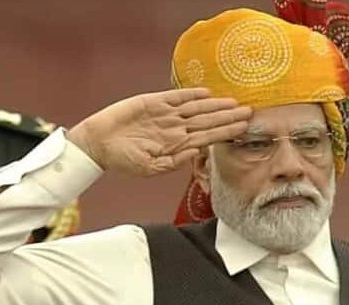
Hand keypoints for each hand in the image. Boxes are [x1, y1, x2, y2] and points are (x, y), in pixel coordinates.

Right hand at [66, 88, 250, 176]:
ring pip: (196, 108)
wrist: (98, 144)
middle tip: (250, 111)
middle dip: (228, 117)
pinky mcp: (153, 103)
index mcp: (177, 145)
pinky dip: (190, 94)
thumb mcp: (150, 168)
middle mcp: (175, 129)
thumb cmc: (122, 160)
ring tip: (234, 102)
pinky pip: (176, 97)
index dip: (226, 132)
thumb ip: (174, 162)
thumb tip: (196, 153)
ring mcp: (166, 115)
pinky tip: (206, 92)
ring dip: (215, 105)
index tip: (244, 129)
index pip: (208, 137)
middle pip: (207, 121)